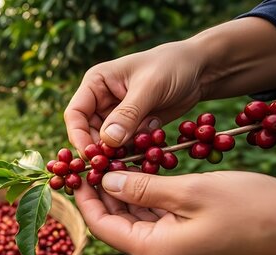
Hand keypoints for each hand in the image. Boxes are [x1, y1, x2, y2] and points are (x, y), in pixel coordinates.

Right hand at [64, 40, 203, 152]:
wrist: (199, 70)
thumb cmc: (172, 67)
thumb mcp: (150, 87)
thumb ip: (128, 114)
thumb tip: (108, 141)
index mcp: (96, 84)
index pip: (75, 114)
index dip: (78, 136)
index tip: (91, 156)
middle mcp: (100, 101)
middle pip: (88, 133)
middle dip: (101, 150)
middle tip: (115, 166)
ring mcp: (116, 116)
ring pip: (108, 144)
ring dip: (120, 154)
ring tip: (138, 156)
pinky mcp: (132, 128)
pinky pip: (126, 147)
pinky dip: (136, 153)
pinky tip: (150, 152)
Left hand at [74, 170, 275, 254]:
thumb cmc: (255, 211)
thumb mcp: (193, 191)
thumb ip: (144, 187)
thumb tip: (106, 180)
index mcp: (155, 251)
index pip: (102, 225)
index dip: (86, 196)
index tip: (78, 168)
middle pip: (118, 224)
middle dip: (105, 191)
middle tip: (96, 158)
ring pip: (141, 221)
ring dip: (129, 192)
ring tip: (119, 159)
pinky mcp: (197, 247)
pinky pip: (163, 223)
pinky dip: (152, 199)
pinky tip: (151, 173)